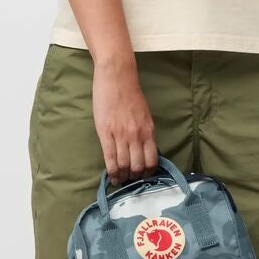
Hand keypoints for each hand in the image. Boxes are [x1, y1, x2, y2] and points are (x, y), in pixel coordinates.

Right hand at [93, 58, 158, 187]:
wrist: (117, 77)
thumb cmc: (130, 94)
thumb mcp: (145, 115)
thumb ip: (145, 132)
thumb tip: (143, 150)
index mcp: (149, 131)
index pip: (152, 160)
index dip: (147, 173)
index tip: (143, 177)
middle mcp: (137, 135)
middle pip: (138, 166)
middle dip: (134, 178)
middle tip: (130, 180)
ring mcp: (121, 135)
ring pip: (124, 165)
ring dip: (122, 177)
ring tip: (119, 180)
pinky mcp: (106, 132)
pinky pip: (110, 158)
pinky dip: (111, 171)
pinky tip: (111, 177)